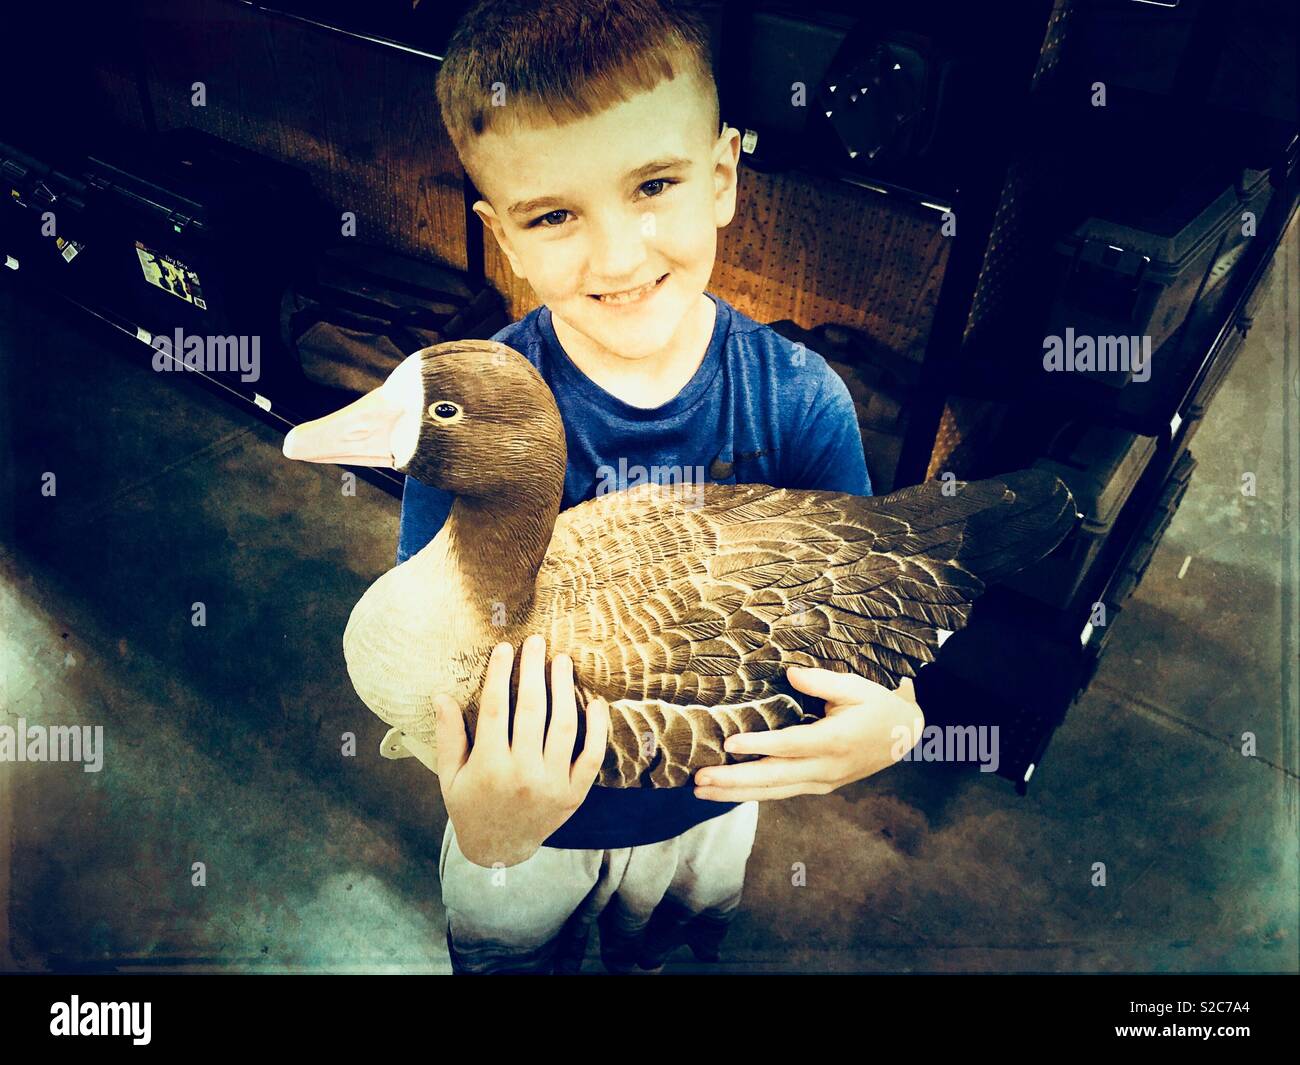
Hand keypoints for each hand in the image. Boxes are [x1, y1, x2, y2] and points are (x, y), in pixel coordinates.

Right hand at [434, 634, 608, 866]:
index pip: (495, 709)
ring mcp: (552, 784)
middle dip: (534, 671)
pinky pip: (592, 755)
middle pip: (532, 710)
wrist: (499, 850)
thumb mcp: (450, 776)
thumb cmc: (470, 807)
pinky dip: (597, 727)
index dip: (499, 675)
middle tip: (536, 643)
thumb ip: (448, 736)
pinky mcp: (574, 794)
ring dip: (564, 689)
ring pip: (564, 726)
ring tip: (561, 662)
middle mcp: (522, 774)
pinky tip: (594, 701)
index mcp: (489, 766)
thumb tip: (441, 694)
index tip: (504, 649)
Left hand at [692, 665, 922, 801]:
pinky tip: (729, 792)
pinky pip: (782, 792)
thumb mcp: (856, 687)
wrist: (907, 735)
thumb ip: (822, 681)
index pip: (790, 746)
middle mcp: (826, 768)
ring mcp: (823, 781)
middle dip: (734, 781)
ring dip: (736, 793)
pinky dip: (754, 793)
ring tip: (702, 792)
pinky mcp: (820, 786)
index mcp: (835, 741)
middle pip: (775, 778)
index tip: (729, 745)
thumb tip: (790, 672)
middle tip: (699, 780)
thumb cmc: (878, 706)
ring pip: (774, 792)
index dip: (759, 747)